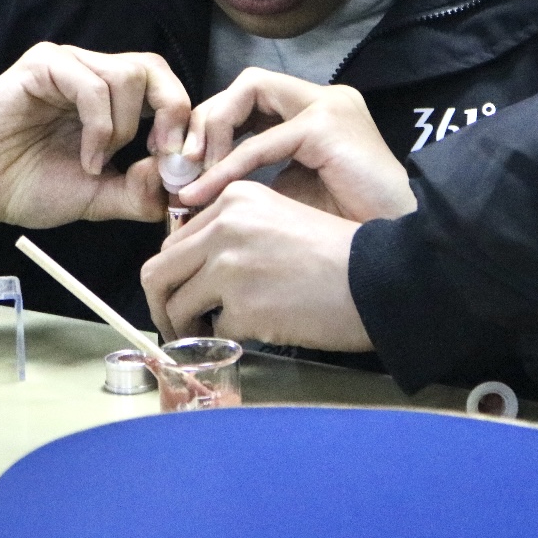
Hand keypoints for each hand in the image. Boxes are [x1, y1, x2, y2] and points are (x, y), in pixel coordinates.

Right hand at [0, 44, 188, 232]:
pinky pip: (92, 84)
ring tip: (98, 164)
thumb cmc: (27, 185)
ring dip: (123, 130)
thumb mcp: (98, 198)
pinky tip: (88, 158)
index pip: (165, 88)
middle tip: (166, 154)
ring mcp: (69, 66)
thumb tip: (179, 180)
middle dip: (173, 112)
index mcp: (111, 101)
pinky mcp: (43, 66)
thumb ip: (138, 191)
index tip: (186, 162)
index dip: (185, 121)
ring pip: (128, 76)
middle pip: (154, 70)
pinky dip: (100, 127)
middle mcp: (94, 74)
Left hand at [141, 181, 373, 350]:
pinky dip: (226, 339)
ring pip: (176, 305)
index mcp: (234, 198)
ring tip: (202, 338)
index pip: (173, 239)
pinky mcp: (243, 305)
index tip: (182, 292)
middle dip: (161, 304)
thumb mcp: (278, 220)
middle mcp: (225, 225)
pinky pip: (215, 331)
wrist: (379, 277)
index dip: (173, 273)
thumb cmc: (336, 253)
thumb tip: (192, 270)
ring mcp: (230, 266)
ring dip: (184, 328)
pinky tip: (250, 335)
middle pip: (158, 271)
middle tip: (175, 326)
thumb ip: (233, 233)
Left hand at [175, 67, 415, 221]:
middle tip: (180, 165)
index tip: (185, 167)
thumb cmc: (345, 236)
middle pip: (247, 84)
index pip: (252, 99)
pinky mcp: (327, 126)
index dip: (213, 126)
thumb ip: (249, 183)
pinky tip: (205, 190)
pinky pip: (262, 141)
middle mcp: (325, 99)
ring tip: (192, 173)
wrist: (394, 255)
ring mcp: (329, 107)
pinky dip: (227, 165)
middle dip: (205, 120)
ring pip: (250, 88)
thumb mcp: (288, 199)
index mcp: (317, 114)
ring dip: (213, 129)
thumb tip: (195, 191)